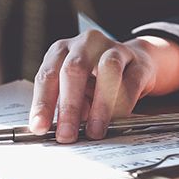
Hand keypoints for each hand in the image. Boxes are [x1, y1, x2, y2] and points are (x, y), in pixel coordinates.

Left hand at [28, 30, 161, 142]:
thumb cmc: (96, 79)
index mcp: (62, 51)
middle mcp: (86, 44)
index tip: (40, 128)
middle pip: (74, 69)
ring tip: (95, 131)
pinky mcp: (139, 62)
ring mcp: (114, 49)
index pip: (47, 75)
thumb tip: (58, 132)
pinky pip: (132, 81)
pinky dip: (123, 103)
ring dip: (100, 105)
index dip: (42, 103)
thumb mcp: (75, 91)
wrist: (134, 64)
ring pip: (108, 69)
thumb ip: (64, 106)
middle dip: (69, 106)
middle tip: (67, 135)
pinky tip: (117, 120)